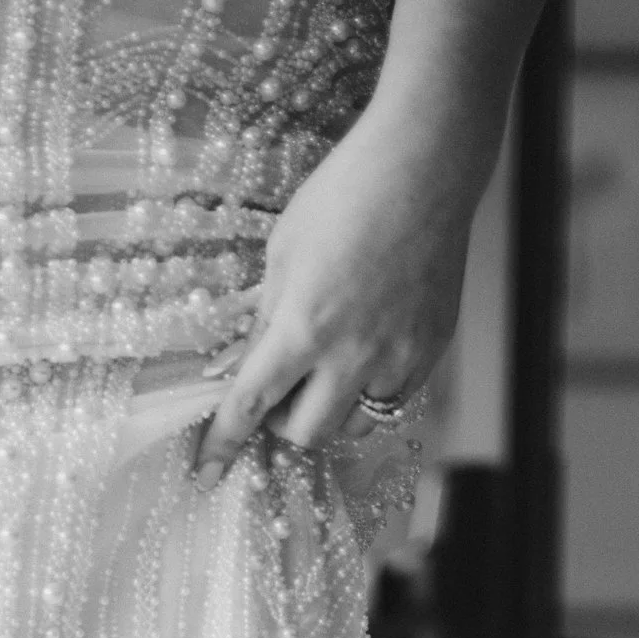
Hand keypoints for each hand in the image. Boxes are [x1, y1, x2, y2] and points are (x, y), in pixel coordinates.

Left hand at [194, 101, 480, 477]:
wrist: (427, 162)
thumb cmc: (346, 195)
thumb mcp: (283, 254)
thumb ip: (265, 320)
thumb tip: (245, 367)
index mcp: (303, 328)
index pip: (249, 407)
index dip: (222, 446)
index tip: (206, 474)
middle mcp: (352, 354)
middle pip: (304, 433)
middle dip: (282, 420)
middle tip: (282, 386)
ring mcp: (398, 355)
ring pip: (351, 426)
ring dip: (328, 410)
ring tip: (328, 367)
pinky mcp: (432, 348)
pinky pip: (392, 401)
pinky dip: (370, 392)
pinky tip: (367, 351)